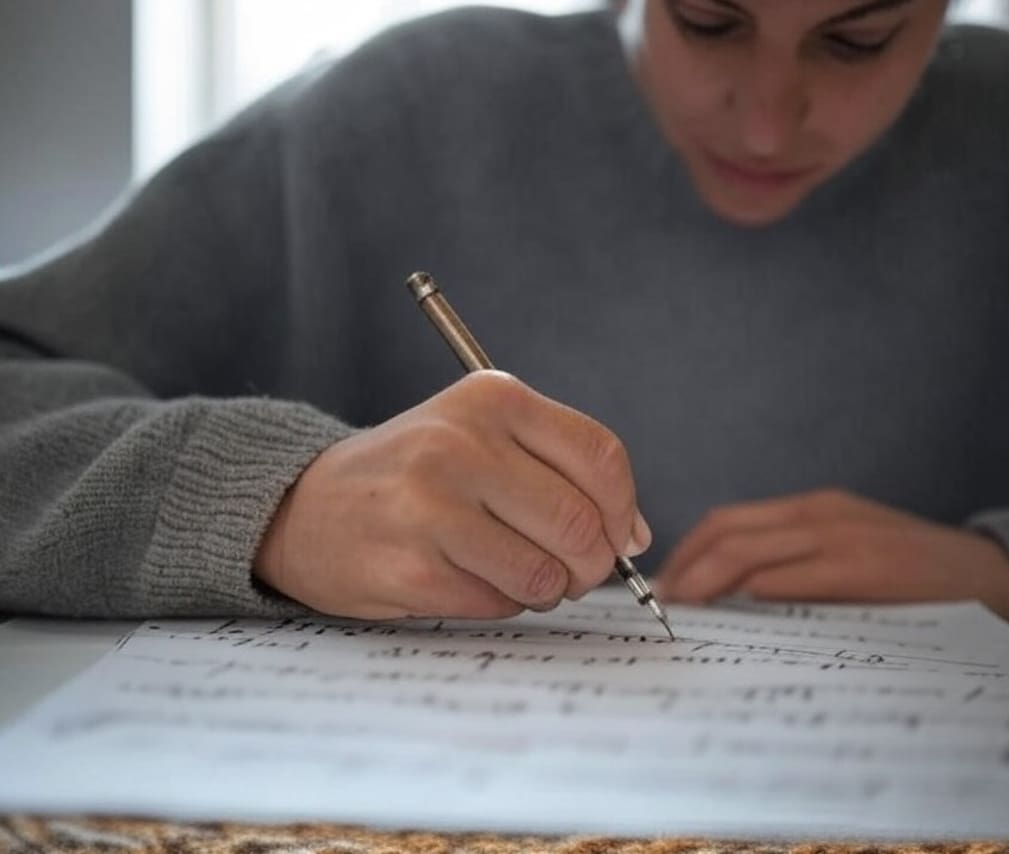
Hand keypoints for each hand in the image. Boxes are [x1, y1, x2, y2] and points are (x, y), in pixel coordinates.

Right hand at [254, 371, 651, 619]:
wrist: (303, 506)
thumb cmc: (414, 475)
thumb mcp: (484, 438)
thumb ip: (561, 471)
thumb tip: (635, 535)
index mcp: (491, 398)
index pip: (601, 457)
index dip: (623, 510)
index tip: (620, 537)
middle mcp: (461, 442)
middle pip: (581, 523)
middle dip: (591, 564)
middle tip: (572, 572)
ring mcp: (431, 504)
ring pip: (546, 573)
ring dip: (548, 590)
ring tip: (516, 575)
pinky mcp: (411, 564)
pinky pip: (500, 603)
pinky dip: (501, 604)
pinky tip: (468, 581)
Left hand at [654, 489, 1008, 631]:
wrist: (998, 576)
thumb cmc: (919, 577)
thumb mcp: (856, 554)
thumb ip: (802, 567)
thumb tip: (735, 600)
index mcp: (816, 510)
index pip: (729, 523)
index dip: (687, 552)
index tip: (663, 585)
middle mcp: (821, 515)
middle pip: (726, 531)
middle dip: (683, 567)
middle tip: (658, 604)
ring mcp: (841, 536)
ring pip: (746, 550)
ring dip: (702, 580)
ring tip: (679, 612)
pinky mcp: (861, 566)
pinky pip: (788, 576)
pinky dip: (747, 592)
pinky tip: (728, 616)